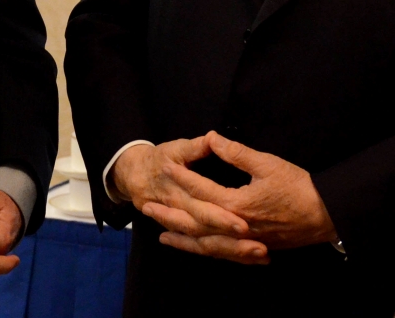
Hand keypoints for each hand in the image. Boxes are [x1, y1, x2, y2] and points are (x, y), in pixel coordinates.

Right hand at [112, 136, 251, 246]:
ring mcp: (187, 228)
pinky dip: (231, 254)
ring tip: (263, 254)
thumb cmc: (155, 159)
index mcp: (179, 196)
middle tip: (261, 249)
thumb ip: (195, 147)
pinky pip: (210, 248)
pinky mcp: (192, 232)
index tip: (245, 225)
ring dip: (237, 252)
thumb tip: (212, 138)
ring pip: (212, 246)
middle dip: (235, 245)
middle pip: (212, 235)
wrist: (131, 174)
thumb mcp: (174, 149)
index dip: (223, 218)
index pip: (204, 209)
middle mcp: (187, 217)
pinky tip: (254, 257)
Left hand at [152, 132, 335, 262]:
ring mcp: (244, 241)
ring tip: (162, 236)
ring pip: (206, 244)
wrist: (325, 214)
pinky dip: (205, 251)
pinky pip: (222, 253)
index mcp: (237, 203)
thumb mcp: (268, 163)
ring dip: (182, 239)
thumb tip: (213, 138)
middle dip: (170, 215)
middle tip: (146, 209)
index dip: (181, 178)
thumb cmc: (299, 186)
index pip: (201, 190)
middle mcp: (235, 226)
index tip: (164, 169)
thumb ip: (237, 153)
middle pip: (195, 223)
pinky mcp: (253, 248)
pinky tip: (197, 248)